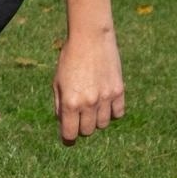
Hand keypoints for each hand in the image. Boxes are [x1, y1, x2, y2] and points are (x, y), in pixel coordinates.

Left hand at [53, 30, 124, 144]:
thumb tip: (64, 123)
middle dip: (81, 127)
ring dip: (96, 120)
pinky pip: (118, 113)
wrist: (90, 39)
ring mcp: (105, 98)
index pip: (70, 134)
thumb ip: (60, 105)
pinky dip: (112, 112)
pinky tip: (105, 103)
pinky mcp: (119, 91)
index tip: (68, 139)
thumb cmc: (69, 59)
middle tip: (79, 117)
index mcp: (70, 102)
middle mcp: (89, 103)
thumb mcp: (57, 82)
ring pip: (103, 124)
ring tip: (91, 107)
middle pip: (87, 131)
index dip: (68, 138)